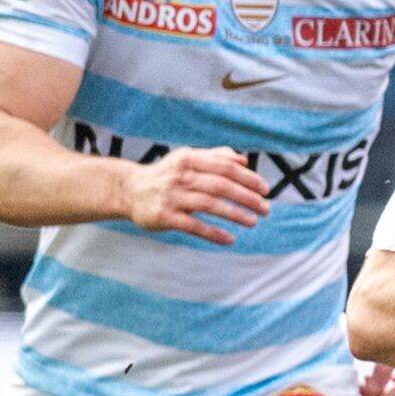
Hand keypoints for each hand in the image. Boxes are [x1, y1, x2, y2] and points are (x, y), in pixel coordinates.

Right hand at [122, 147, 268, 244]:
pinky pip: (194, 226)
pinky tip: (230, 239)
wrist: (129, 190)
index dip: (248, 178)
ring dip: (235, 214)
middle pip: (221, 186)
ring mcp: (171, 197)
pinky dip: (213, 233)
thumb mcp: (187, 159)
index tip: (265, 190)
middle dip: (247, 198)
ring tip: (253, 222)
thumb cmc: (167, 174)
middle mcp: (179, 176)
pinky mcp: (164, 217)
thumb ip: (215, 157)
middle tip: (265, 208)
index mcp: (188, 159)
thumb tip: (244, 160)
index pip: (225, 167)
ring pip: (210, 205)